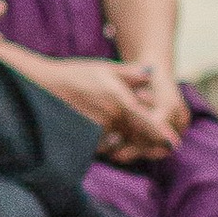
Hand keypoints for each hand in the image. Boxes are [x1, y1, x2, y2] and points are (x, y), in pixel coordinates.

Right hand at [24, 54, 184, 160]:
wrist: (43, 86)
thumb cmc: (75, 74)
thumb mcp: (104, 68)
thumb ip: (130, 73)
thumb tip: (151, 73)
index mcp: (120, 101)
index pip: (148, 123)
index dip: (163, 135)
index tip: (174, 143)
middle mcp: (111, 118)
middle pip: (138, 137)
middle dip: (150, 144)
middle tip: (163, 149)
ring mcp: (98, 130)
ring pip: (122, 143)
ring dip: (131, 146)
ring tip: (140, 146)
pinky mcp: (85, 138)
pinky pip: (105, 146)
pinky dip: (112, 145)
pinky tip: (113, 143)